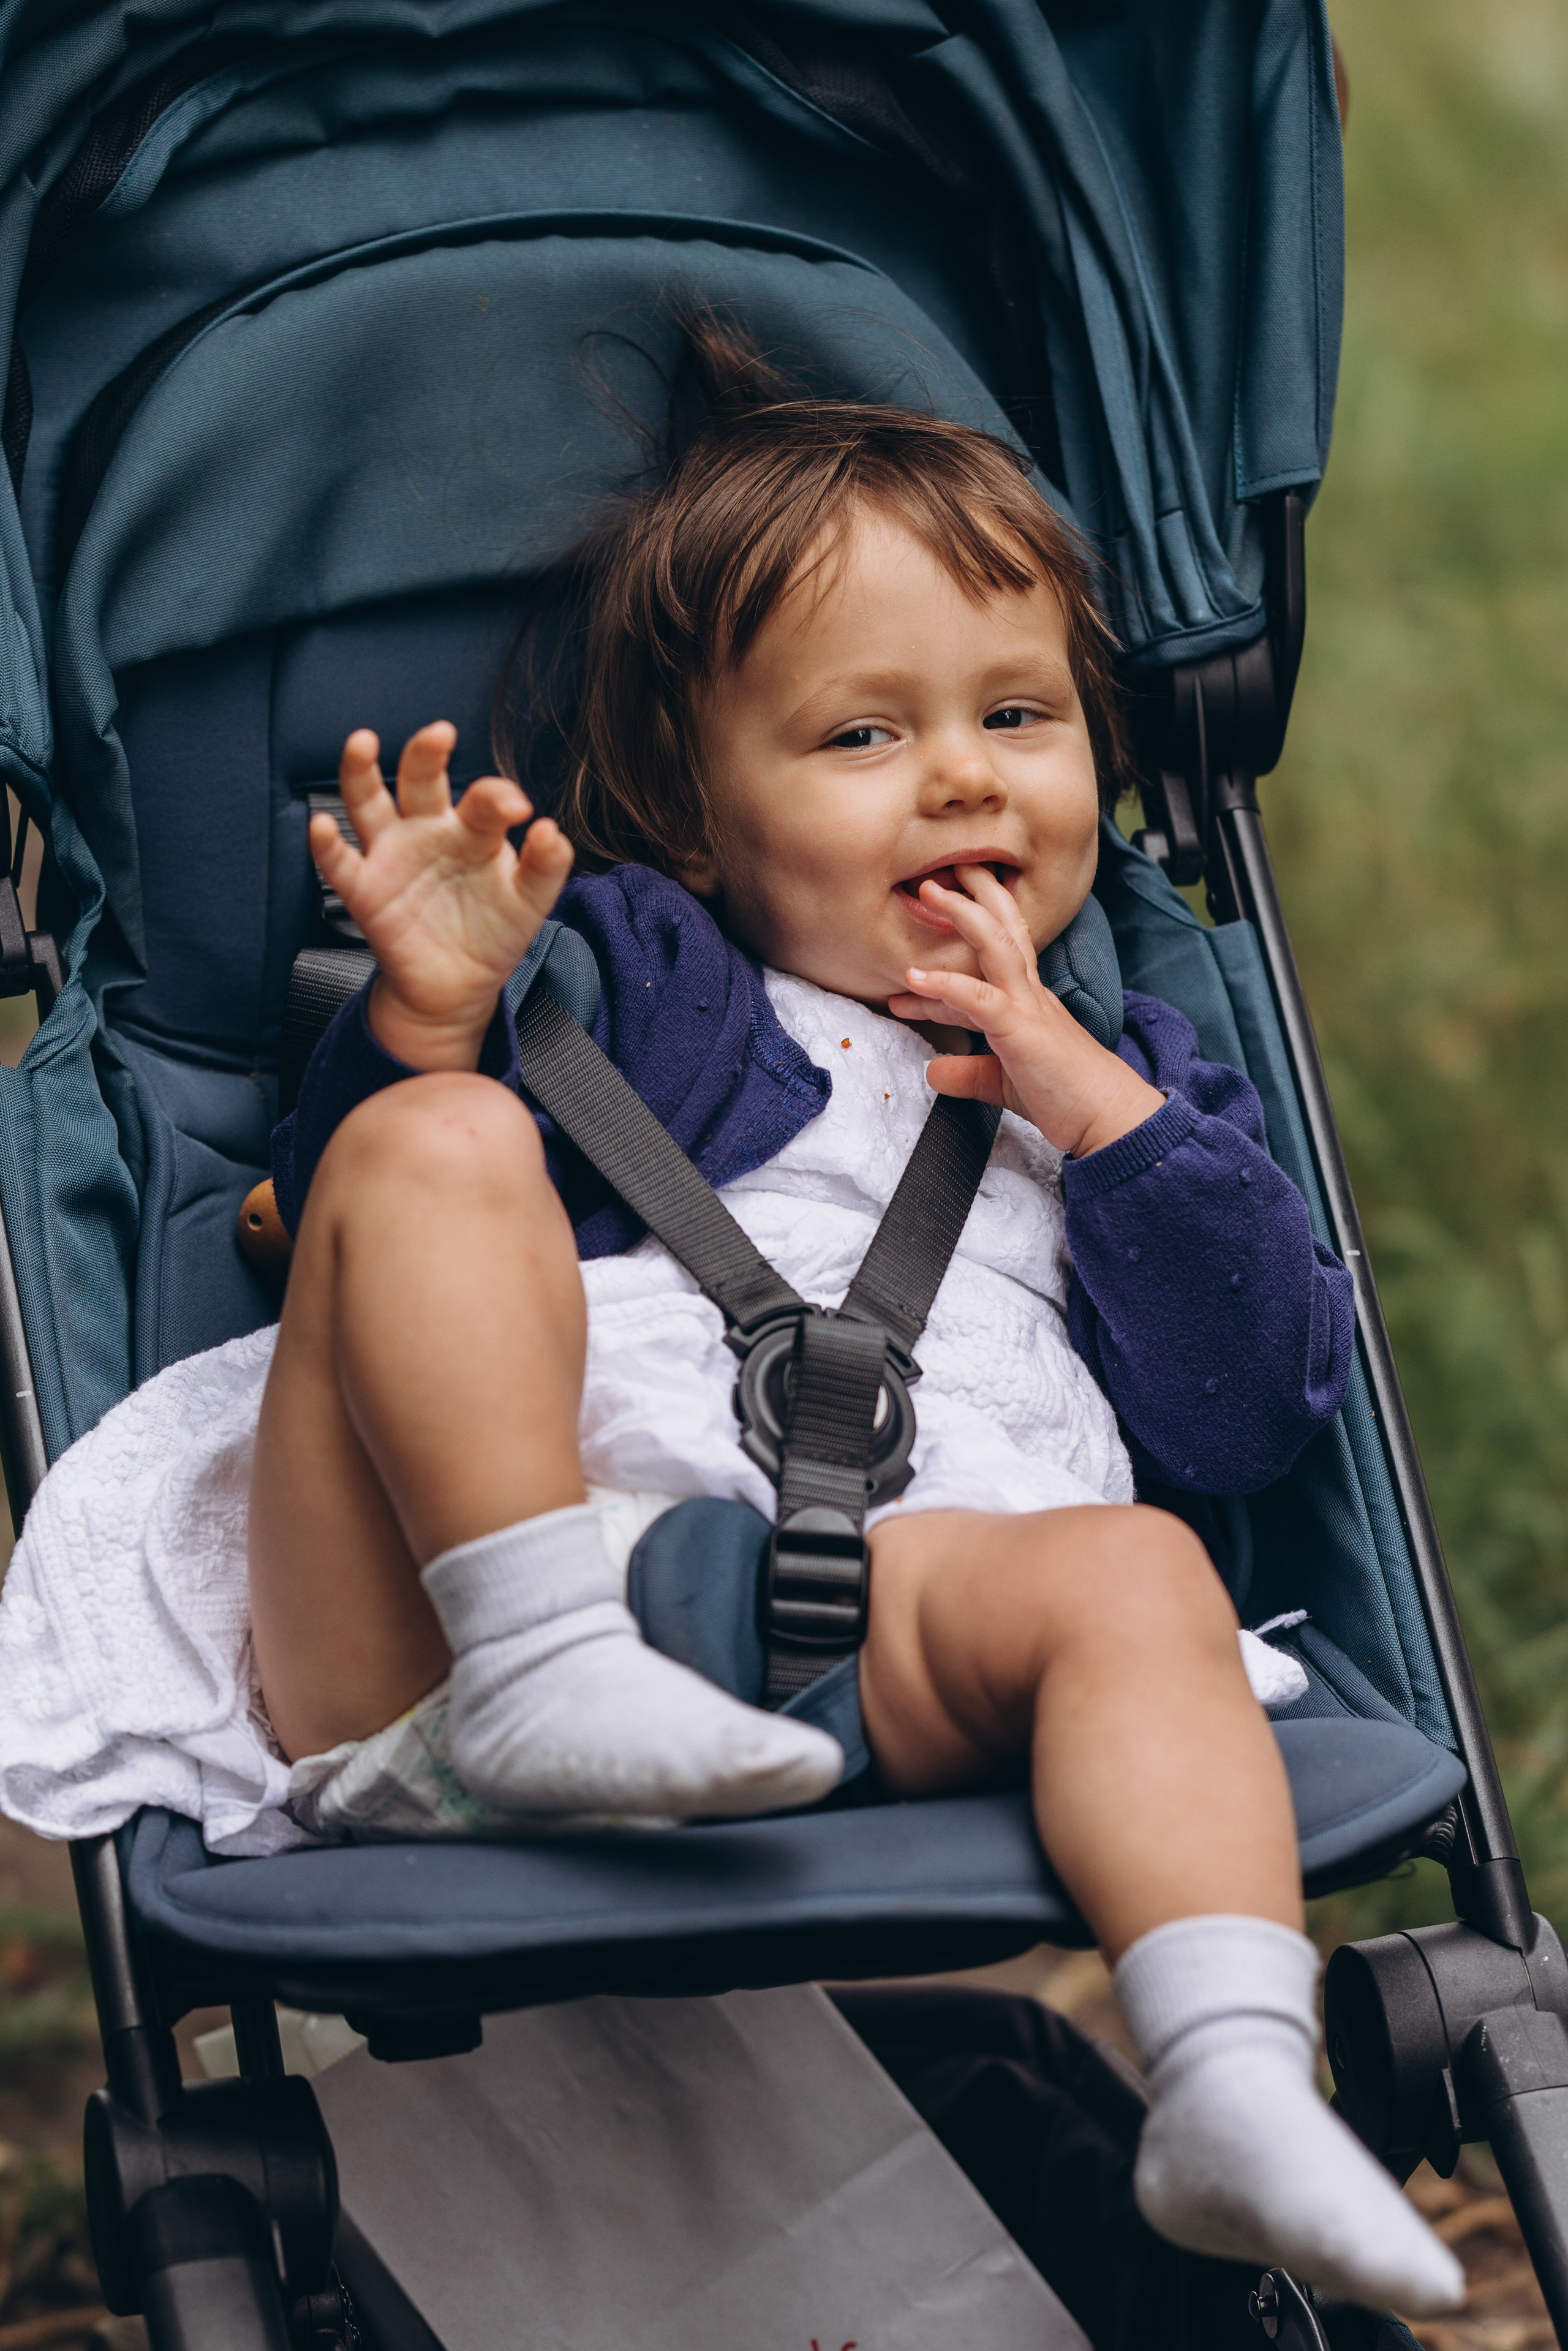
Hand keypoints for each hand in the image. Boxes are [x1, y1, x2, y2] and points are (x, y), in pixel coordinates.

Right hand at [313, 722, 572, 1070]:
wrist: (460, 985)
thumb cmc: (493, 932)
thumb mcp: (529, 902)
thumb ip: (546, 867)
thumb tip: (552, 830)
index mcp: (470, 829)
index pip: (481, 799)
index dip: (498, 797)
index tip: (518, 807)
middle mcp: (426, 831)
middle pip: (419, 780)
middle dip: (426, 753)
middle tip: (440, 733)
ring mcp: (392, 857)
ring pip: (368, 804)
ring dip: (360, 773)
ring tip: (362, 743)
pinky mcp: (365, 891)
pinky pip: (339, 864)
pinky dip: (326, 845)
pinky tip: (321, 827)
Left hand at [887, 865, 1164, 1156]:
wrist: (1109, 1120)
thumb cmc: (1067, 1100)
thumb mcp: (1005, 1083)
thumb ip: (970, 1073)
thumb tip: (934, 1072)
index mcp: (1031, 1002)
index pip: (989, 963)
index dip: (951, 955)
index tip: (914, 958)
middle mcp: (1032, 994)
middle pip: (1004, 928)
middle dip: (975, 894)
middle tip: (941, 872)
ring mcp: (1028, 1006)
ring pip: (996, 945)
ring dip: (962, 914)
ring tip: (930, 892)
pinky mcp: (1022, 1029)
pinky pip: (980, 997)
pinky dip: (946, 984)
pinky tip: (915, 978)